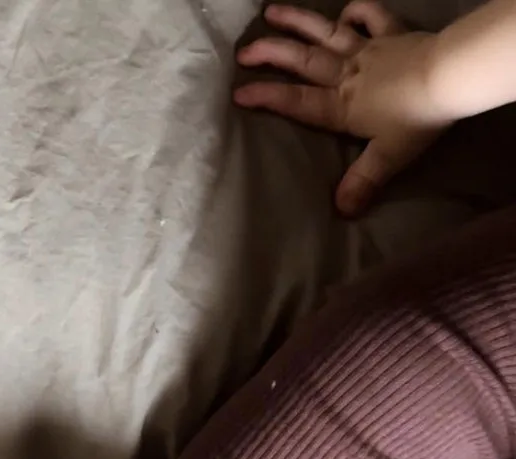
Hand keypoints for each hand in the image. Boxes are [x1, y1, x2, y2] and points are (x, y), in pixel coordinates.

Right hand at [235, 2, 449, 216]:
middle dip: (270, 54)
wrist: (449, 76)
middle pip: (303, 60)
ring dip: (298, 21)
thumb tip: (341, 211)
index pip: (296, 102)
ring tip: (271, 12)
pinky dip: (355, 10)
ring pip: (325, 32)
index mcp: (341, 105)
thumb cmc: (416, 119)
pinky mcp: (391, 32)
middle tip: (243, 51)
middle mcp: (346, 73)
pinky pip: (370, 16)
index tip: (238, 93)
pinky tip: (344, 11)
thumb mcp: (387, 158)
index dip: (266, 97)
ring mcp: (367, 49)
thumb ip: (362, 182)